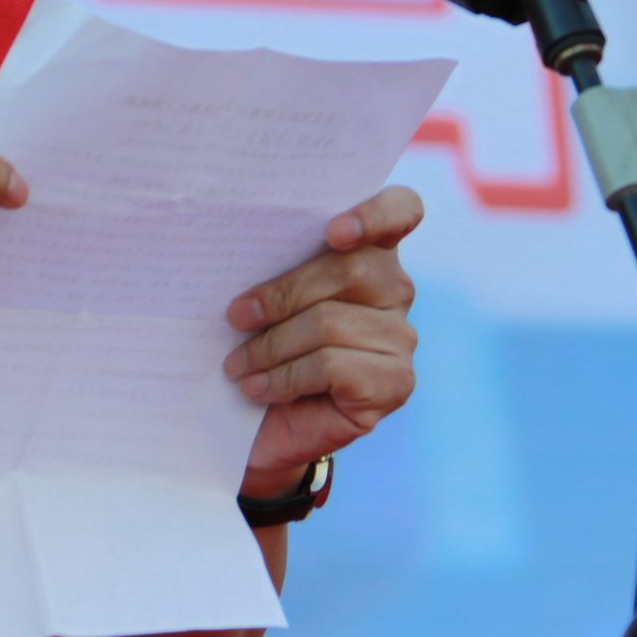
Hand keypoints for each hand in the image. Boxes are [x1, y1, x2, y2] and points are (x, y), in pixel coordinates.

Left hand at [221, 184, 423, 493]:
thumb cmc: (262, 346)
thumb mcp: (266, 298)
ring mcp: (401, 338)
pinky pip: (331, 365)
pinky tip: (258, 388)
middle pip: (350, 268)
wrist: (265, 426)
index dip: (375, 213)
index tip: (333, 231)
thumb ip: (275, 265)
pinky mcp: (394, 383)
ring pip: (330, 322)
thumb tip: (240, 249)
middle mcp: (396, 290)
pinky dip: (284, 377)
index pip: (401, 210)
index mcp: (370, 251)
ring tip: (236, 366)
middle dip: (282, 293)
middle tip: (235, 317)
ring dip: (270, 346)